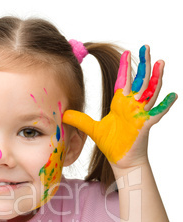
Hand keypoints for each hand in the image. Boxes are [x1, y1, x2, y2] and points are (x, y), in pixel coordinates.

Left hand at [63, 45, 176, 167]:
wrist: (121, 160)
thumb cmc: (112, 144)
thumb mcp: (93, 129)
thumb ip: (80, 120)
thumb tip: (64, 114)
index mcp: (121, 105)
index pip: (125, 82)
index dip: (126, 68)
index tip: (127, 53)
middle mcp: (132, 106)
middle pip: (140, 81)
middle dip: (144, 65)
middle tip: (146, 47)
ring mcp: (140, 114)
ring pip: (150, 92)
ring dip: (156, 78)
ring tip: (161, 63)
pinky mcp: (144, 125)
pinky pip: (157, 113)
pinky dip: (165, 105)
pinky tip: (173, 95)